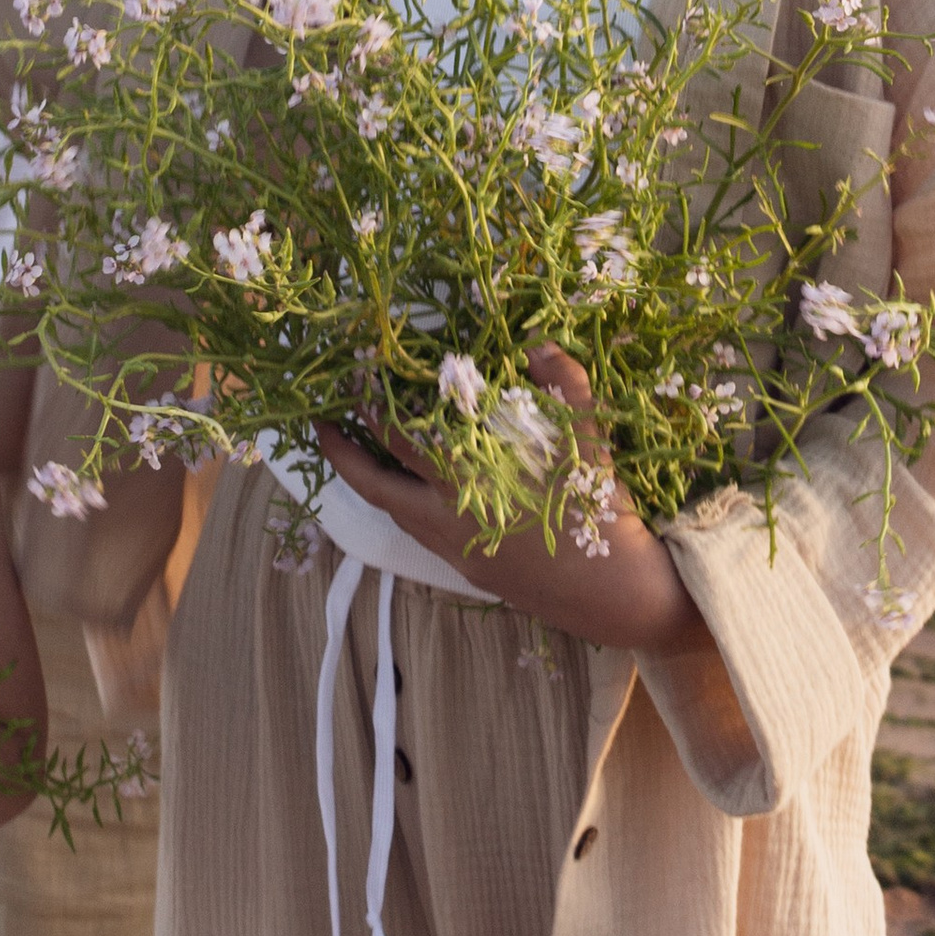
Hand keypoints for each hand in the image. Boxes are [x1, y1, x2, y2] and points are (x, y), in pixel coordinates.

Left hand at [315, 347, 706, 656]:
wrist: (617, 594)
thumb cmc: (599, 512)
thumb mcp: (587, 440)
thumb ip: (563, 384)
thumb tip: (536, 342)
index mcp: (469, 481)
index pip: (401, 439)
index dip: (372, 408)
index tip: (353, 380)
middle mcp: (449, 518)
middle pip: (373, 484)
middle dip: (340, 452)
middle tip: (318, 422)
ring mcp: (455, 549)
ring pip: (394, 512)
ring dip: (371, 480)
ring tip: (360, 449)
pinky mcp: (469, 570)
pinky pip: (421, 532)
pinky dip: (405, 505)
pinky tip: (415, 487)